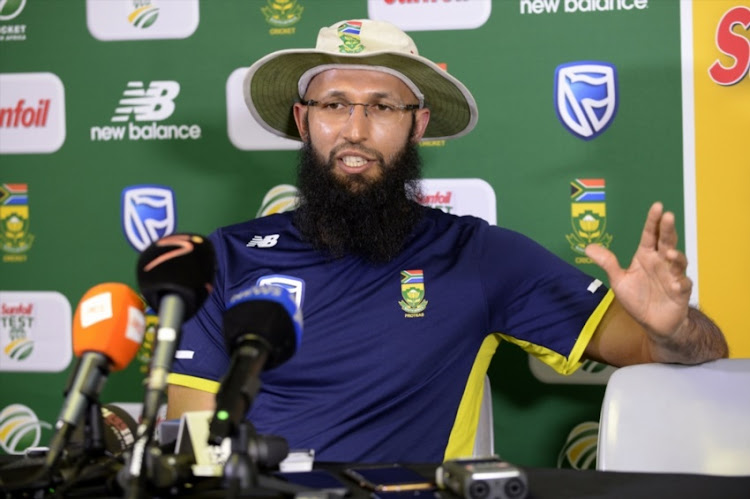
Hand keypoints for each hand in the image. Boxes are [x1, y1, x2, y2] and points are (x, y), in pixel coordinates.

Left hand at [585, 202, 690, 340]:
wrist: (653, 323)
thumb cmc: (638, 299)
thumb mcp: (619, 280)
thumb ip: (607, 263)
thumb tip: (588, 247)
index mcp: (646, 256)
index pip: (650, 235)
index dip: (653, 221)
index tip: (658, 206)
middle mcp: (661, 262)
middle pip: (667, 242)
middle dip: (668, 229)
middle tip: (669, 216)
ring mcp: (673, 276)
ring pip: (678, 262)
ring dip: (677, 257)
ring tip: (671, 254)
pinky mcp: (680, 292)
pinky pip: (682, 284)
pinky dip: (679, 283)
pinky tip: (674, 284)